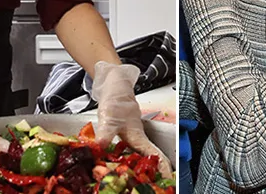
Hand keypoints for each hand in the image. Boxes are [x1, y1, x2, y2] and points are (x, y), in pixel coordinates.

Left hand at [92, 61, 172, 177]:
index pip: (155, 156)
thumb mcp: (109, 118)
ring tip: (128, 180)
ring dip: (132, 168)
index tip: (167, 181)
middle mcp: (136, 137)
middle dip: (147, 173)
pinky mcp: (120, 133)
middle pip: (146, 160)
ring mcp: (129, 135)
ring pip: (134, 156)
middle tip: (143, 185)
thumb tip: (98, 148)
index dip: (163, 169)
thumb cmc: (117, 97)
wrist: (112, 82)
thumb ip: (105, 134)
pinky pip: (122, 151)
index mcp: (138, 136)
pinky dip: (118, 159)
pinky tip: (108, 163)